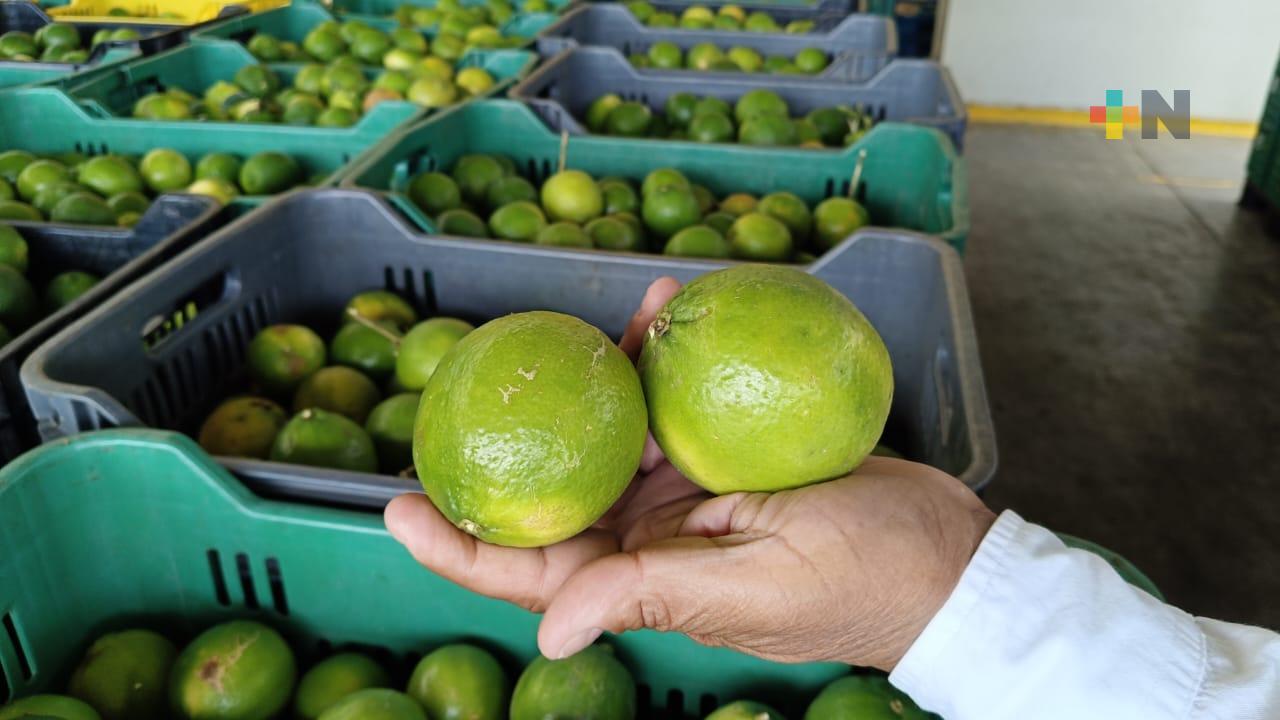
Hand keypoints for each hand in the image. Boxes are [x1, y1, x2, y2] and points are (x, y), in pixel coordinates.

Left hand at [385, 278, 995, 671]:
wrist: (948, 557)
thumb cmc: (864, 580)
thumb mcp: (757, 589)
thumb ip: (652, 596)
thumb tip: (552, 633)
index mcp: (644, 580)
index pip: (532, 572)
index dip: (460, 545)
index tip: (398, 507)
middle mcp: (651, 536)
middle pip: (558, 485)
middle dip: (517, 432)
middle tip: (481, 368)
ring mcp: (687, 490)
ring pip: (616, 426)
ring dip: (606, 371)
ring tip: (618, 312)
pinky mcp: (726, 448)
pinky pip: (678, 398)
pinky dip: (670, 355)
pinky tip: (669, 306)